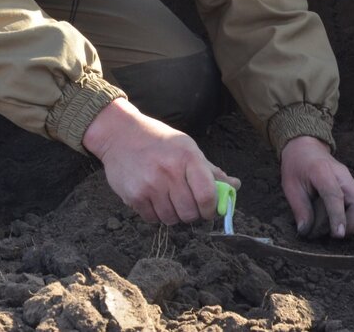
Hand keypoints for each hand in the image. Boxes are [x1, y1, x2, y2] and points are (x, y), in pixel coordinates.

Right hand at [82, 98, 238, 224]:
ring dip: (172, 214)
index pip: (207, 195)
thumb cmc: (157, 140)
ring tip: (168, 199)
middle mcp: (170, 172)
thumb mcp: (186, 147)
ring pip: (171, 219)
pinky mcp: (134, 195)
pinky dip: (155, 214)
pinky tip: (153, 199)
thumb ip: (210, 170)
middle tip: (187, 205)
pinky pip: (152, 219)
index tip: (209, 210)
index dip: (211, 209)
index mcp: (188, 157)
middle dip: (191, 214)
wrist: (119, 134)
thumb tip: (234, 185)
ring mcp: (151, 185)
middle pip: (190, 213)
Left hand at [280, 135, 353, 238]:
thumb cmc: (297, 166)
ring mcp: (350, 179)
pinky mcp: (353, 185)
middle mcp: (342, 175)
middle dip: (353, 222)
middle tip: (336, 234)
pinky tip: (345, 221)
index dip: (338, 216)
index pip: (335, 195)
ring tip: (339, 229)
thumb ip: (299, 208)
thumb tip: (305, 231)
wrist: (305, 148)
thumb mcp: (290, 186)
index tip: (338, 235)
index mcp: (322, 171)